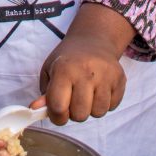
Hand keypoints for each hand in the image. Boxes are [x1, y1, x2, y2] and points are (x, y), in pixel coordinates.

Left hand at [32, 3, 134, 124]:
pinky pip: (113, 106)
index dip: (56, 116)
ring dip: (91, 108)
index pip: (58, 106)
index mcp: (64, 69)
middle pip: (80, 115)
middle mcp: (86, 72)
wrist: (93, 40)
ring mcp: (106, 76)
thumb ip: (44, 93)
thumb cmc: (68, 58)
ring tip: (87, 94)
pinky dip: (105, 103)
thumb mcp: (50, 70)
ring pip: (99, 113)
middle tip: (73, 99)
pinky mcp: (120, 79)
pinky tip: (99, 89)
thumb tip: (35, 110)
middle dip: (74, 113)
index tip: (57, 112)